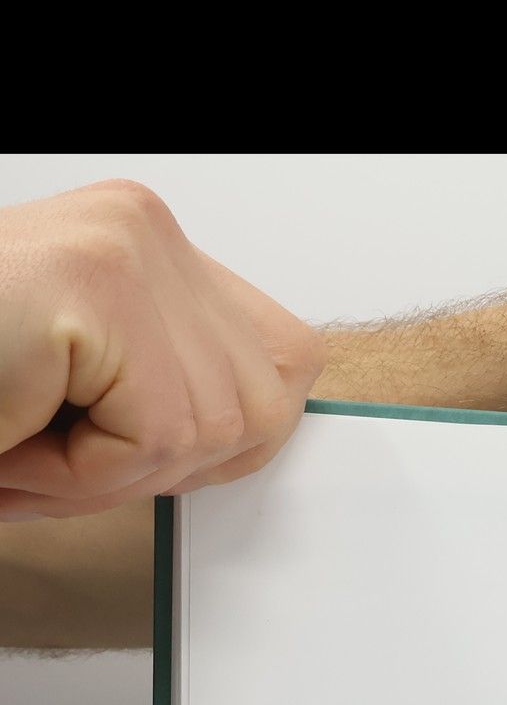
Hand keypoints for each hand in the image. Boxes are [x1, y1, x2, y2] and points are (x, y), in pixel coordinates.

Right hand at [0, 181, 325, 519]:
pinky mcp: (96, 286)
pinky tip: (10, 434)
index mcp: (148, 244)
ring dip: (104, 476)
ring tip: (18, 441)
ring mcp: (126, 247)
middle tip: (55, 458)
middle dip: (165, 467)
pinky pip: (153, 436)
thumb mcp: (84, 392)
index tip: (133, 455)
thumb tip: (267, 436)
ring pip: (206, 434)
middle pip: (263, 408)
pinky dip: (78, 473)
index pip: (283, 365)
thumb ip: (169, 393)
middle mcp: (146, 228)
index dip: (225, 441)